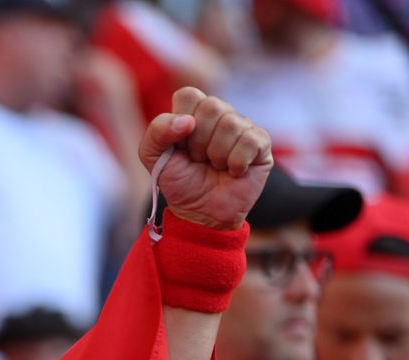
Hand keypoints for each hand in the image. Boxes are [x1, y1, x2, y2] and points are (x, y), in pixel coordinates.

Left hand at [138, 87, 271, 229]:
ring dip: (216, 154)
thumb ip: (156, 132)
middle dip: (198, 141)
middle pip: (212, 106)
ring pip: (231, 124)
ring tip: (214, 166)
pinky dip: (236, 163)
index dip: (180, 123)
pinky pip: (250, 141)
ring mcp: (242, 127)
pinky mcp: (261, 143)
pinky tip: (233, 171)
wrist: (200, 211)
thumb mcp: (152, 157)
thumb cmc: (178, 181)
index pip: (188, 95)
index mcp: (193, 112)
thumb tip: (187, 121)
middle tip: (198, 159)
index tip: (180, 145)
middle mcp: (220, 115)